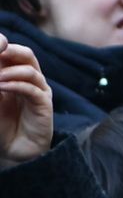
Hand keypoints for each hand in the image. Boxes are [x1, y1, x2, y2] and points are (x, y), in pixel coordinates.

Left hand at [0, 36, 51, 169]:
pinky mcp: (44, 104)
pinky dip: (17, 85)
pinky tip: (2, 86)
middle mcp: (30, 80)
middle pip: (26, 55)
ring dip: (10, 71)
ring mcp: (39, 91)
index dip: (4, 47)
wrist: (14, 151)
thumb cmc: (1, 125)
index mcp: (17, 76)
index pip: (13, 53)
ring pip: (30, 70)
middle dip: (10, 51)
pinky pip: (33, 89)